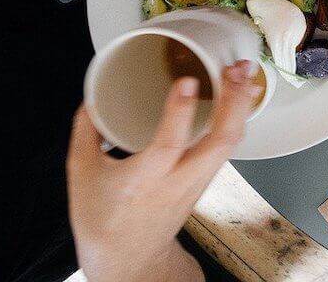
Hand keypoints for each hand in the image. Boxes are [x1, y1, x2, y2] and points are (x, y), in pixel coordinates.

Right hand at [68, 61, 261, 281]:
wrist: (128, 258)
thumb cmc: (103, 218)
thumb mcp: (81, 175)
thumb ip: (86, 133)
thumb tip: (91, 97)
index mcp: (143, 181)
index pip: (168, 145)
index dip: (179, 112)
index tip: (187, 81)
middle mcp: (178, 181)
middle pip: (219, 142)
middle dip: (234, 103)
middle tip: (237, 69)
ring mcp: (198, 181)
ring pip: (230, 144)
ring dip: (241, 106)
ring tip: (246, 73)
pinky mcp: (207, 179)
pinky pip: (228, 147)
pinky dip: (237, 118)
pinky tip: (240, 95)